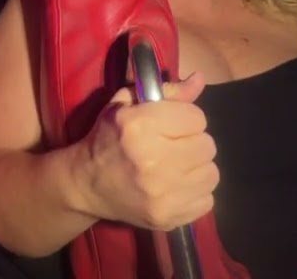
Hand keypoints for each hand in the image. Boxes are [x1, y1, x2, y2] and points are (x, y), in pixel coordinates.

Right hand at [75, 73, 217, 230]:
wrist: (85, 185)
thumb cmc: (107, 138)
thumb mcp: (126, 104)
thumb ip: (167, 91)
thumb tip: (200, 79)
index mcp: (141, 126)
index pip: (196, 118)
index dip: (184, 119)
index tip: (170, 125)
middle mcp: (154, 161)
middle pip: (207, 146)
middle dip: (191, 143)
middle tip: (173, 147)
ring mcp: (162, 194)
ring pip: (211, 174)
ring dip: (196, 169)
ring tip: (175, 167)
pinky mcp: (168, 217)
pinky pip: (206, 200)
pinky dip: (194, 193)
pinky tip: (175, 187)